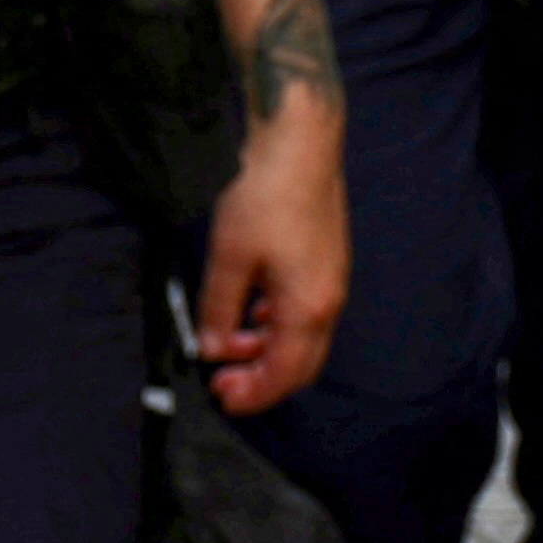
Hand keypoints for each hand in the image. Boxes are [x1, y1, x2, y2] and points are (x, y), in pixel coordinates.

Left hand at [194, 106, 349, 413]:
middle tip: (224, 384)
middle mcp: (328, 300)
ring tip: (227, 346)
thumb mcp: (229, 256)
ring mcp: (328, 280)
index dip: (255, 394)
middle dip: (262, 379)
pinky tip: (247, 311)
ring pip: (300, 336)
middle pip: (299, 363)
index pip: (285, 373)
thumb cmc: (265, 196)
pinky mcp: (321, 261)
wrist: (298, 143)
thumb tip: (213, 347)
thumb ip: (220, 308)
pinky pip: (300, 309)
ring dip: (265, 348)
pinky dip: (273, 321)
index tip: (224, 399)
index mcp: (309, 308)